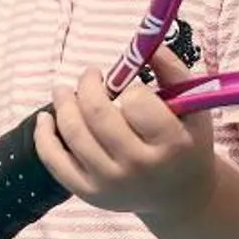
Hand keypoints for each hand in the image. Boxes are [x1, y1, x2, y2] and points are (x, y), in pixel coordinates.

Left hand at [34, 44, 218, 224]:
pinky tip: (46, 118)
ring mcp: (111, 183)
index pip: (136, 102)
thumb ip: (173, 71)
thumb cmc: (187, 142)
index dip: (130, 88)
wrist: (181, 195)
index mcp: (170, 144)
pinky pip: (55, 162)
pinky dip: (44, 136)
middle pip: (97, 114)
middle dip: (88, 85)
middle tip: (89, 74)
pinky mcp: (90, 194)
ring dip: (63, 103)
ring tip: (64, 91)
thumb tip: (147, 43)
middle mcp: (139, 167)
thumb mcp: (194, 107)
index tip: (132, 88)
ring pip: (73, 133)